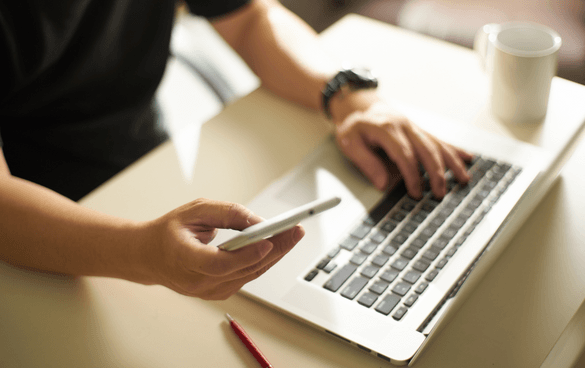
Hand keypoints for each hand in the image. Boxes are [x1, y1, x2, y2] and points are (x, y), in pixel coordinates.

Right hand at [143, 198, 304, 299]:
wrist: (148, 256)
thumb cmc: (169, 231)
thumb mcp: (194, 211)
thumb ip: (226, 214)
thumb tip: (257, 222)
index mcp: (183, 259)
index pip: (219, 264)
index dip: (246, 255)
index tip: (268, 241)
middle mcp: (196, 281)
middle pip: (242, 270)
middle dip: (274, 250)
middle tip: (295, 231)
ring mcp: (206, 291)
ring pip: (248, 275)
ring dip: (273, 256)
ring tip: (292, 235)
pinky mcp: (216, 293)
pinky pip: (245, 278)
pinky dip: (261, 262)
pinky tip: (276, 247)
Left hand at [334, 101, 472, 198]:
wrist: (359, 105)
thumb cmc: (354, 127)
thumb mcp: (350, 143)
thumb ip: (366, 163)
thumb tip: (383, 184)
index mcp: (386, 128)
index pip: (404, 154)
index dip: (412, 175)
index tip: (416, 192)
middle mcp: (404, 125)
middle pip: (426, 149)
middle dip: (436, 173)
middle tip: (440, 193)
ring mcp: (414, 127)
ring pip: (437, 144)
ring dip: (451, 163)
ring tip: (463, 179)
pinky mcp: (419, 130)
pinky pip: (439, 139)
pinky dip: (454, 150)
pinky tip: (467, 158)